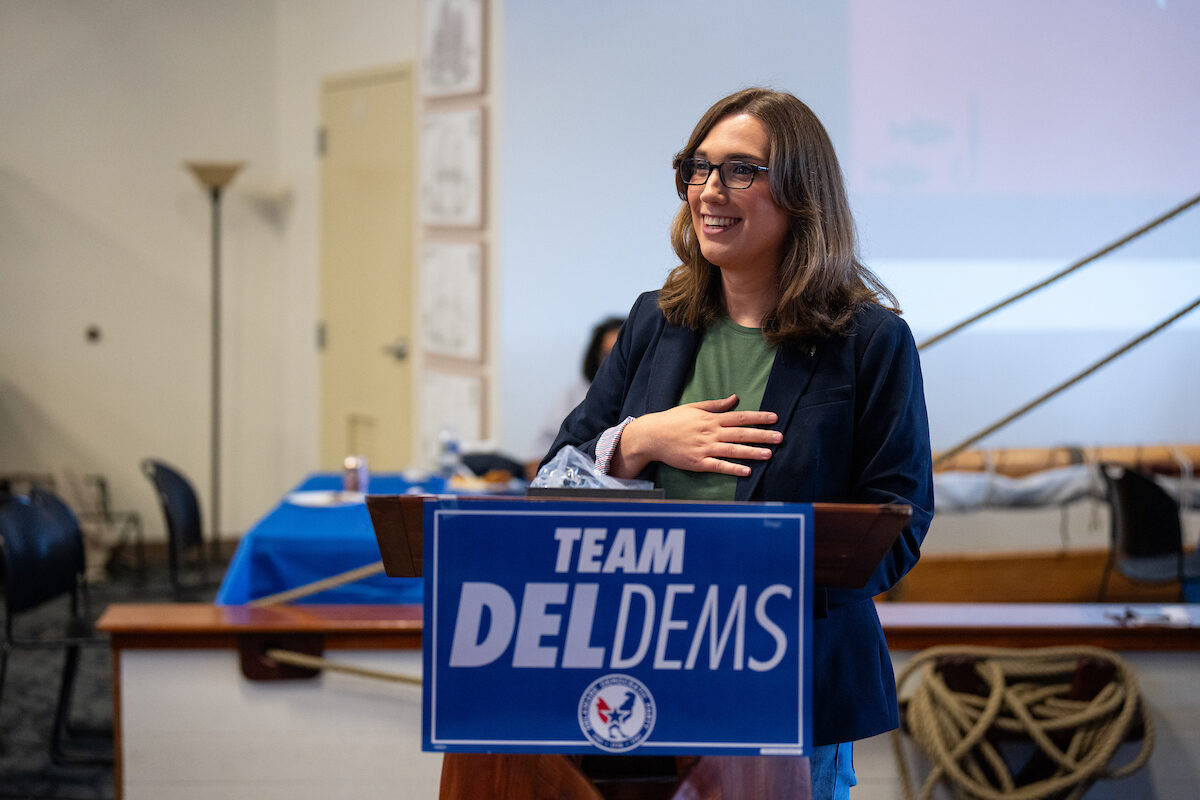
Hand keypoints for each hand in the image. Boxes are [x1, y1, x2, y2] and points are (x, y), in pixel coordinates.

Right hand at [610, 394, 781, 477]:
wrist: (652, 436)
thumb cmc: (673, 420)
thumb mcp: (694, 408)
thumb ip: (716, 405)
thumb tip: (735, 398)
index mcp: (711, 418)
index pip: (740, 417)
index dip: (759, 417)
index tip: (775, 418)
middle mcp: (710, 432)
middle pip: (741, 433)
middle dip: (762, 435)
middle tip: (780, 437)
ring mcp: (705, 448)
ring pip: (733, 450)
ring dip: (752, 452)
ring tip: (769, 454)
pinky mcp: (698, 462)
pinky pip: (719, 466)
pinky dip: (733, 468)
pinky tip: (747, 471)